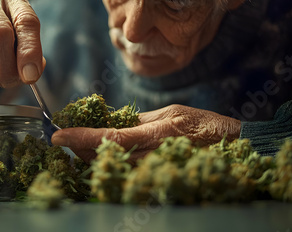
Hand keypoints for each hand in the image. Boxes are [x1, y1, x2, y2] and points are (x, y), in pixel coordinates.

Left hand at [51, 104, 240, 163]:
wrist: (233, 147)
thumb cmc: (204, 125)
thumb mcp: (172, 112)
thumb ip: (142, 120)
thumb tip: (114, 121)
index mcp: (156, 133)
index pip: (109, 137)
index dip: (81, 137)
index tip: (58, 135)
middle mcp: (152, 154)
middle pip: (105, 156)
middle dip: (80, 148)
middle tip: (64, 138)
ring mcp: (155, 169)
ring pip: (112, 167)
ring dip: (91, 157)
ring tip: (79, 146)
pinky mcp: (157, 178)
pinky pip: (126, 175)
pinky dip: (110, 165)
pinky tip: (102, 158)